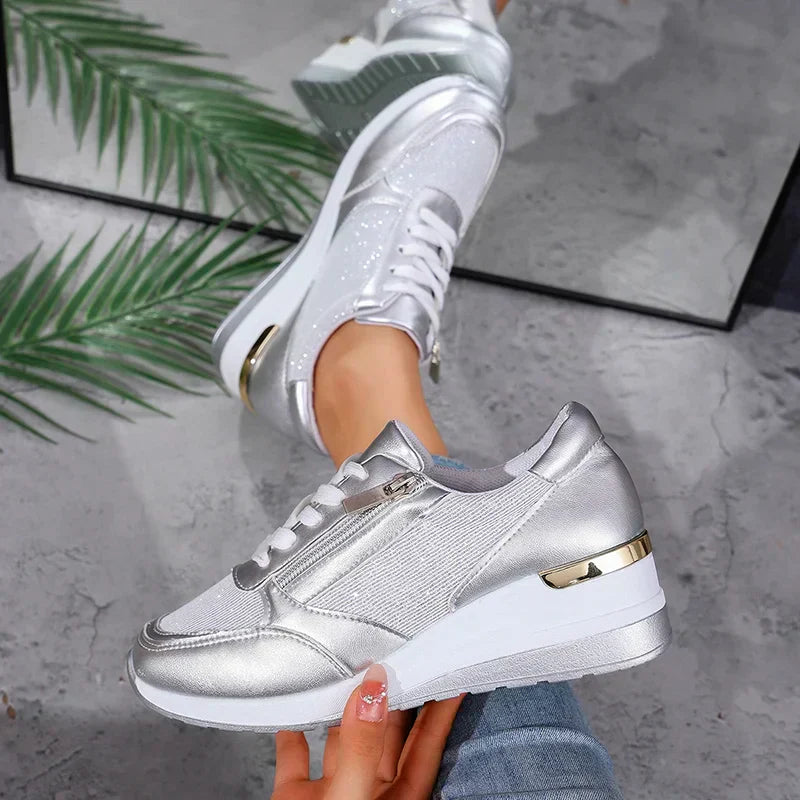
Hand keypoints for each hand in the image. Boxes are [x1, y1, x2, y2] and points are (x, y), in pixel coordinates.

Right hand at [271, 664, 463, 799]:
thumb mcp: (349, 799)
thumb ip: (362, 746)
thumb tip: (374, 686)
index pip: (427, 740)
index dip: (441, 703)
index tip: (449, 665)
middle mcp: (369, 793)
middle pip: (388, 731)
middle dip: (394, 692)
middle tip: (403, 650)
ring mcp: (333, 795)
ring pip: (343, 737)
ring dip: (345, 704)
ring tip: (352, 666)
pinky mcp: (297, 799)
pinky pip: (296, 756)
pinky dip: (293, 731)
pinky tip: (293, 711)